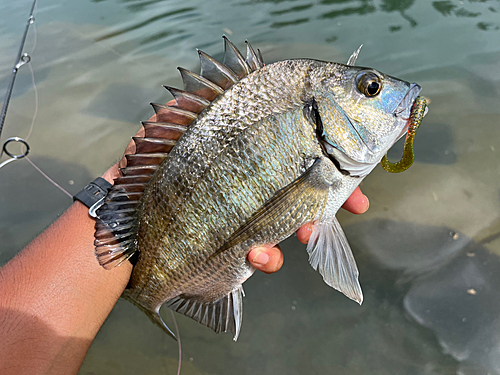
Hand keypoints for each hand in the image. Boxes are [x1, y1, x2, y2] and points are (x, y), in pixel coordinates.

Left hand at [101, 100, 369, 274]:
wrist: (123, 221)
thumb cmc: (149, 168)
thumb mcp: (175, 122)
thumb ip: (205, 97)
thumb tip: (234, 71)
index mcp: (248, 155)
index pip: (301, 150)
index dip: (332, 156)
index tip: (351, 157)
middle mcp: (253, 185)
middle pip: (307, 187)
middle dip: (336, 195)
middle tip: (354, 203)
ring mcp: (248, 219)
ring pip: (294, 223)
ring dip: (306, 228)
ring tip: (304, 233)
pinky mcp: (237, 250)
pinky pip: (264, 256)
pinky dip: (268, 258)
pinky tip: (256, 254)